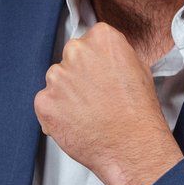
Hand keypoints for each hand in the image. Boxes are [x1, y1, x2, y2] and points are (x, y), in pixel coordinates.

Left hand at [34, 21, 183, 184]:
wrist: (132, 146)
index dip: (95, 61)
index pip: (88, 41)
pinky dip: (56, 113)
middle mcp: (76, 52)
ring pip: (56, 81)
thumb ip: (115, 55)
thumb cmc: (139, 113)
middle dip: (79, 75)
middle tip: (95, 96)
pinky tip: (77, 122)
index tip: (100, 73)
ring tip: (88, 112)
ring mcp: (57, 77)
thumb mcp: (138, 69)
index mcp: (102, 38)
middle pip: (70, 58)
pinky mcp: (44, 102)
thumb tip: (103, 57)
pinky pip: (45, 103)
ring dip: (66, 94)